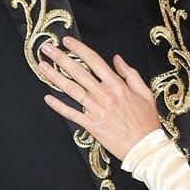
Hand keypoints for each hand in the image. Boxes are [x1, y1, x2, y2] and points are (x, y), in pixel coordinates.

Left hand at [41, 37, 160, 159]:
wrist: (145, 147)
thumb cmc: (147, 122)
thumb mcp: (145, 93)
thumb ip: (130, 74)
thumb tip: (117, 59)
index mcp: (117, 85)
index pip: (94, 61)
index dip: (78, 49)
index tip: (67, 41)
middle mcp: (104, 95)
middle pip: (78, 72)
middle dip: (60, 58)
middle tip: (46, 49)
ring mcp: (96, 110)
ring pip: (72, 90)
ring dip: (55, 77)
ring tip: (43, 67)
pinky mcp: (92, 125)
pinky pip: (72, 114)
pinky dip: (59, 106)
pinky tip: (48, 98)